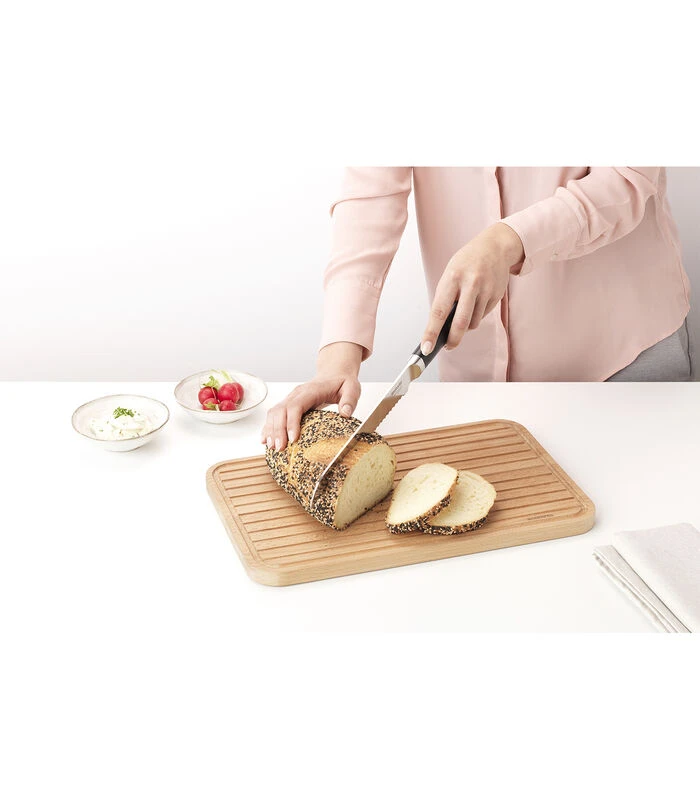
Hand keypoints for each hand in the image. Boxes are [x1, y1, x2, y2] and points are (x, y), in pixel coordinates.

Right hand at [260, 341, 362, 450]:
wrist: (334, 374)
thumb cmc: (342, 383)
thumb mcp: (352, 388)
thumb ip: (350, 400)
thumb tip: (345, 413)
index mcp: (311, 390)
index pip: (296, 406)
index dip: (292, 422)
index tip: (293, 439)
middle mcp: (296, 394)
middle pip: (281, 410)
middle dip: (278, 430)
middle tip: (280, 448)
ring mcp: (290, 398)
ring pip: (274, 413)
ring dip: (271, 430)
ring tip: (272, 447)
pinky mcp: (288, 404)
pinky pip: (274, 415)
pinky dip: (268, 427)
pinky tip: (266, 440)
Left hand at [421, 222, 523, 354]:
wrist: (495, 247)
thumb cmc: (467, 262)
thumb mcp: (450, 274)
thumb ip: (446, 299)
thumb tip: (440, 328)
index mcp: (452, 278)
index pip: (438, 311)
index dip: (431, 332)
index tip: (426, 348)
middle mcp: (470, 284)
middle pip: (460, 322)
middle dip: (452, 340)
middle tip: (447, 346)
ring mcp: (486, 290)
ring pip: (473, 323)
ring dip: (466, 326)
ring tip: (464, 311)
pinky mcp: (497, 295)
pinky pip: (483, 316)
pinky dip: (476, 316)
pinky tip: (477, 302)